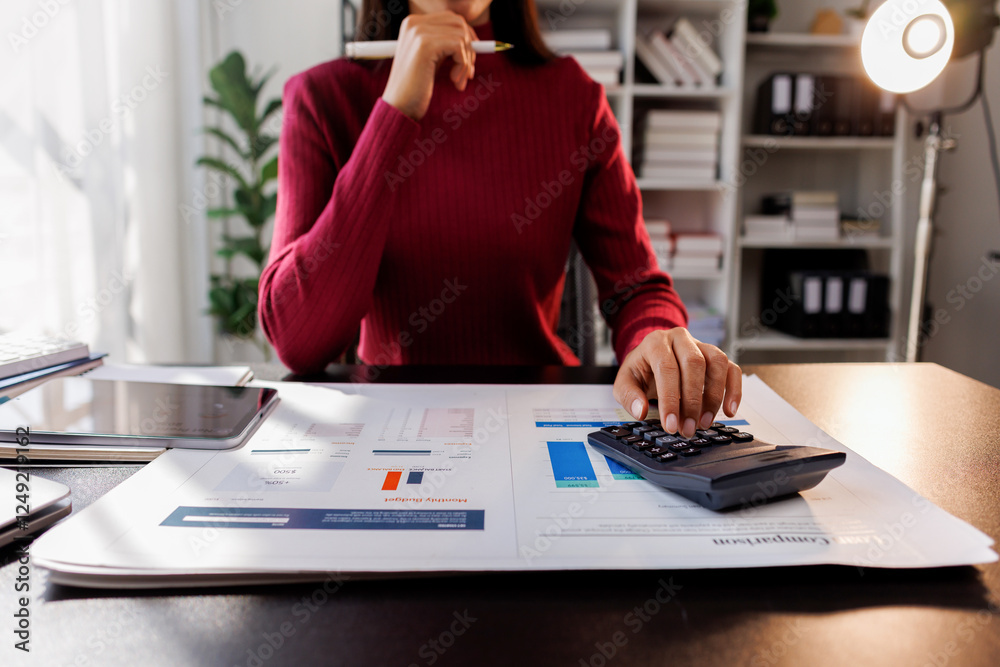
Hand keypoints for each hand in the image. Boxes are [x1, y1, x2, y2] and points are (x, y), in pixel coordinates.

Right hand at [381, 11, 477, 120]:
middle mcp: (414, 23)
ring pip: (461, 36)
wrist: (399, 107)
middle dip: (469, 48)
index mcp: (413, 23)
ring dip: (467, 61)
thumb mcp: (432, 59)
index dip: (467, 38)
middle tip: (467, 73)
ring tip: (458, 81)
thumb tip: (474, 39)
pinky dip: (463, 65)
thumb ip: (446, 44)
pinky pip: (459, 47)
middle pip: (459, 24)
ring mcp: (419, 32)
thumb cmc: (416, 88)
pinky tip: (454, 81)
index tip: (469, 61)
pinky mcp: (425, 45)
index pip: (451, 19)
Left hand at [613, 329, 741, 438]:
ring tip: (704, 423)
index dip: (670, 399)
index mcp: (655, 342)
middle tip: (688, 428)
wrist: (652, 357)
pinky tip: (729, 411)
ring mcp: (701, 345)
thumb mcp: (625, 382)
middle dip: (692, 401)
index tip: (671, 425)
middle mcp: (680, 338)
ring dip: (714, 396)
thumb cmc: (640, 370)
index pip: (667, 368)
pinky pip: (732, 369)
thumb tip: (640, 411)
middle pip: (694, 364)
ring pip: (717, 363)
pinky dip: (734, 390)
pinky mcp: (716, 356)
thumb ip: (629, 396)